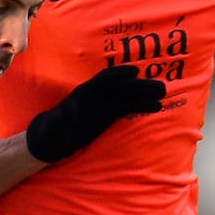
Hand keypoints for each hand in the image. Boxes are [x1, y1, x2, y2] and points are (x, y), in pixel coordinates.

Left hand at [24, 65, 165, 162]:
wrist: (51, 142)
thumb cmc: (50, 133)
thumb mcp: (54, 126)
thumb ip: (61, 117)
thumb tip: (68, 106)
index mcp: (84, 94)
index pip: (104, 80)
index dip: (119, 74)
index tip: (135, 72)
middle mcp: (96, 96)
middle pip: (121, 87)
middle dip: (140, 85)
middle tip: (159, 86)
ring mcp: (104, 105)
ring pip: (128, 95)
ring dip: (145, 93)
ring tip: (164, 93)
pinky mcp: (109, 115)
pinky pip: (128, 107)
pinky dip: (142, 106)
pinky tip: (156, 106)